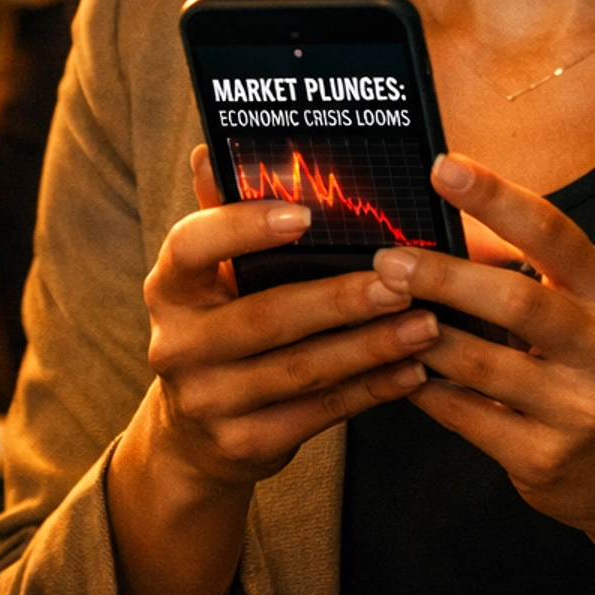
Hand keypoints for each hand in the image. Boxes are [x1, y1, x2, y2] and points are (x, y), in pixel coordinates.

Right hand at [141, 146, 442, 494]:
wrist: (195, 434)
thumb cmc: (222, 324)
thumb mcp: (213, 275)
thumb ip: (223, 215)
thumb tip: (213, 149)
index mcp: (169, 287)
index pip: (192, 246)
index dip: (244, 228)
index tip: (305, 214)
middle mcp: (176, 345)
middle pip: (264, 318)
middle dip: (338, 299)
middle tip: (400, 280)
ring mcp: (207, 401)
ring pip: (300, 371)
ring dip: (369, 347)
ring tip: (425, 324)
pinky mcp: (242, 445)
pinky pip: (317, 416)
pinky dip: (369, 391)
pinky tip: (411, 371)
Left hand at [371, 155, 594, 589]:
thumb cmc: (589, 370)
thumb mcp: (578, 311)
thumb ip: (523, 269)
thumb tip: (443, 223)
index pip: (554, 233)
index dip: (497, 197)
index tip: (445, 167)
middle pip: (517, 300)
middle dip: (444, 277)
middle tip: (388, 259)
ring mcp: (576, 408)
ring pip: (483, 365)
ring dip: (422, 336)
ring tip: (379, 312)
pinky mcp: (544, 458)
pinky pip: (468, 417)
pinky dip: (427, 391)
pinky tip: (399, 372)